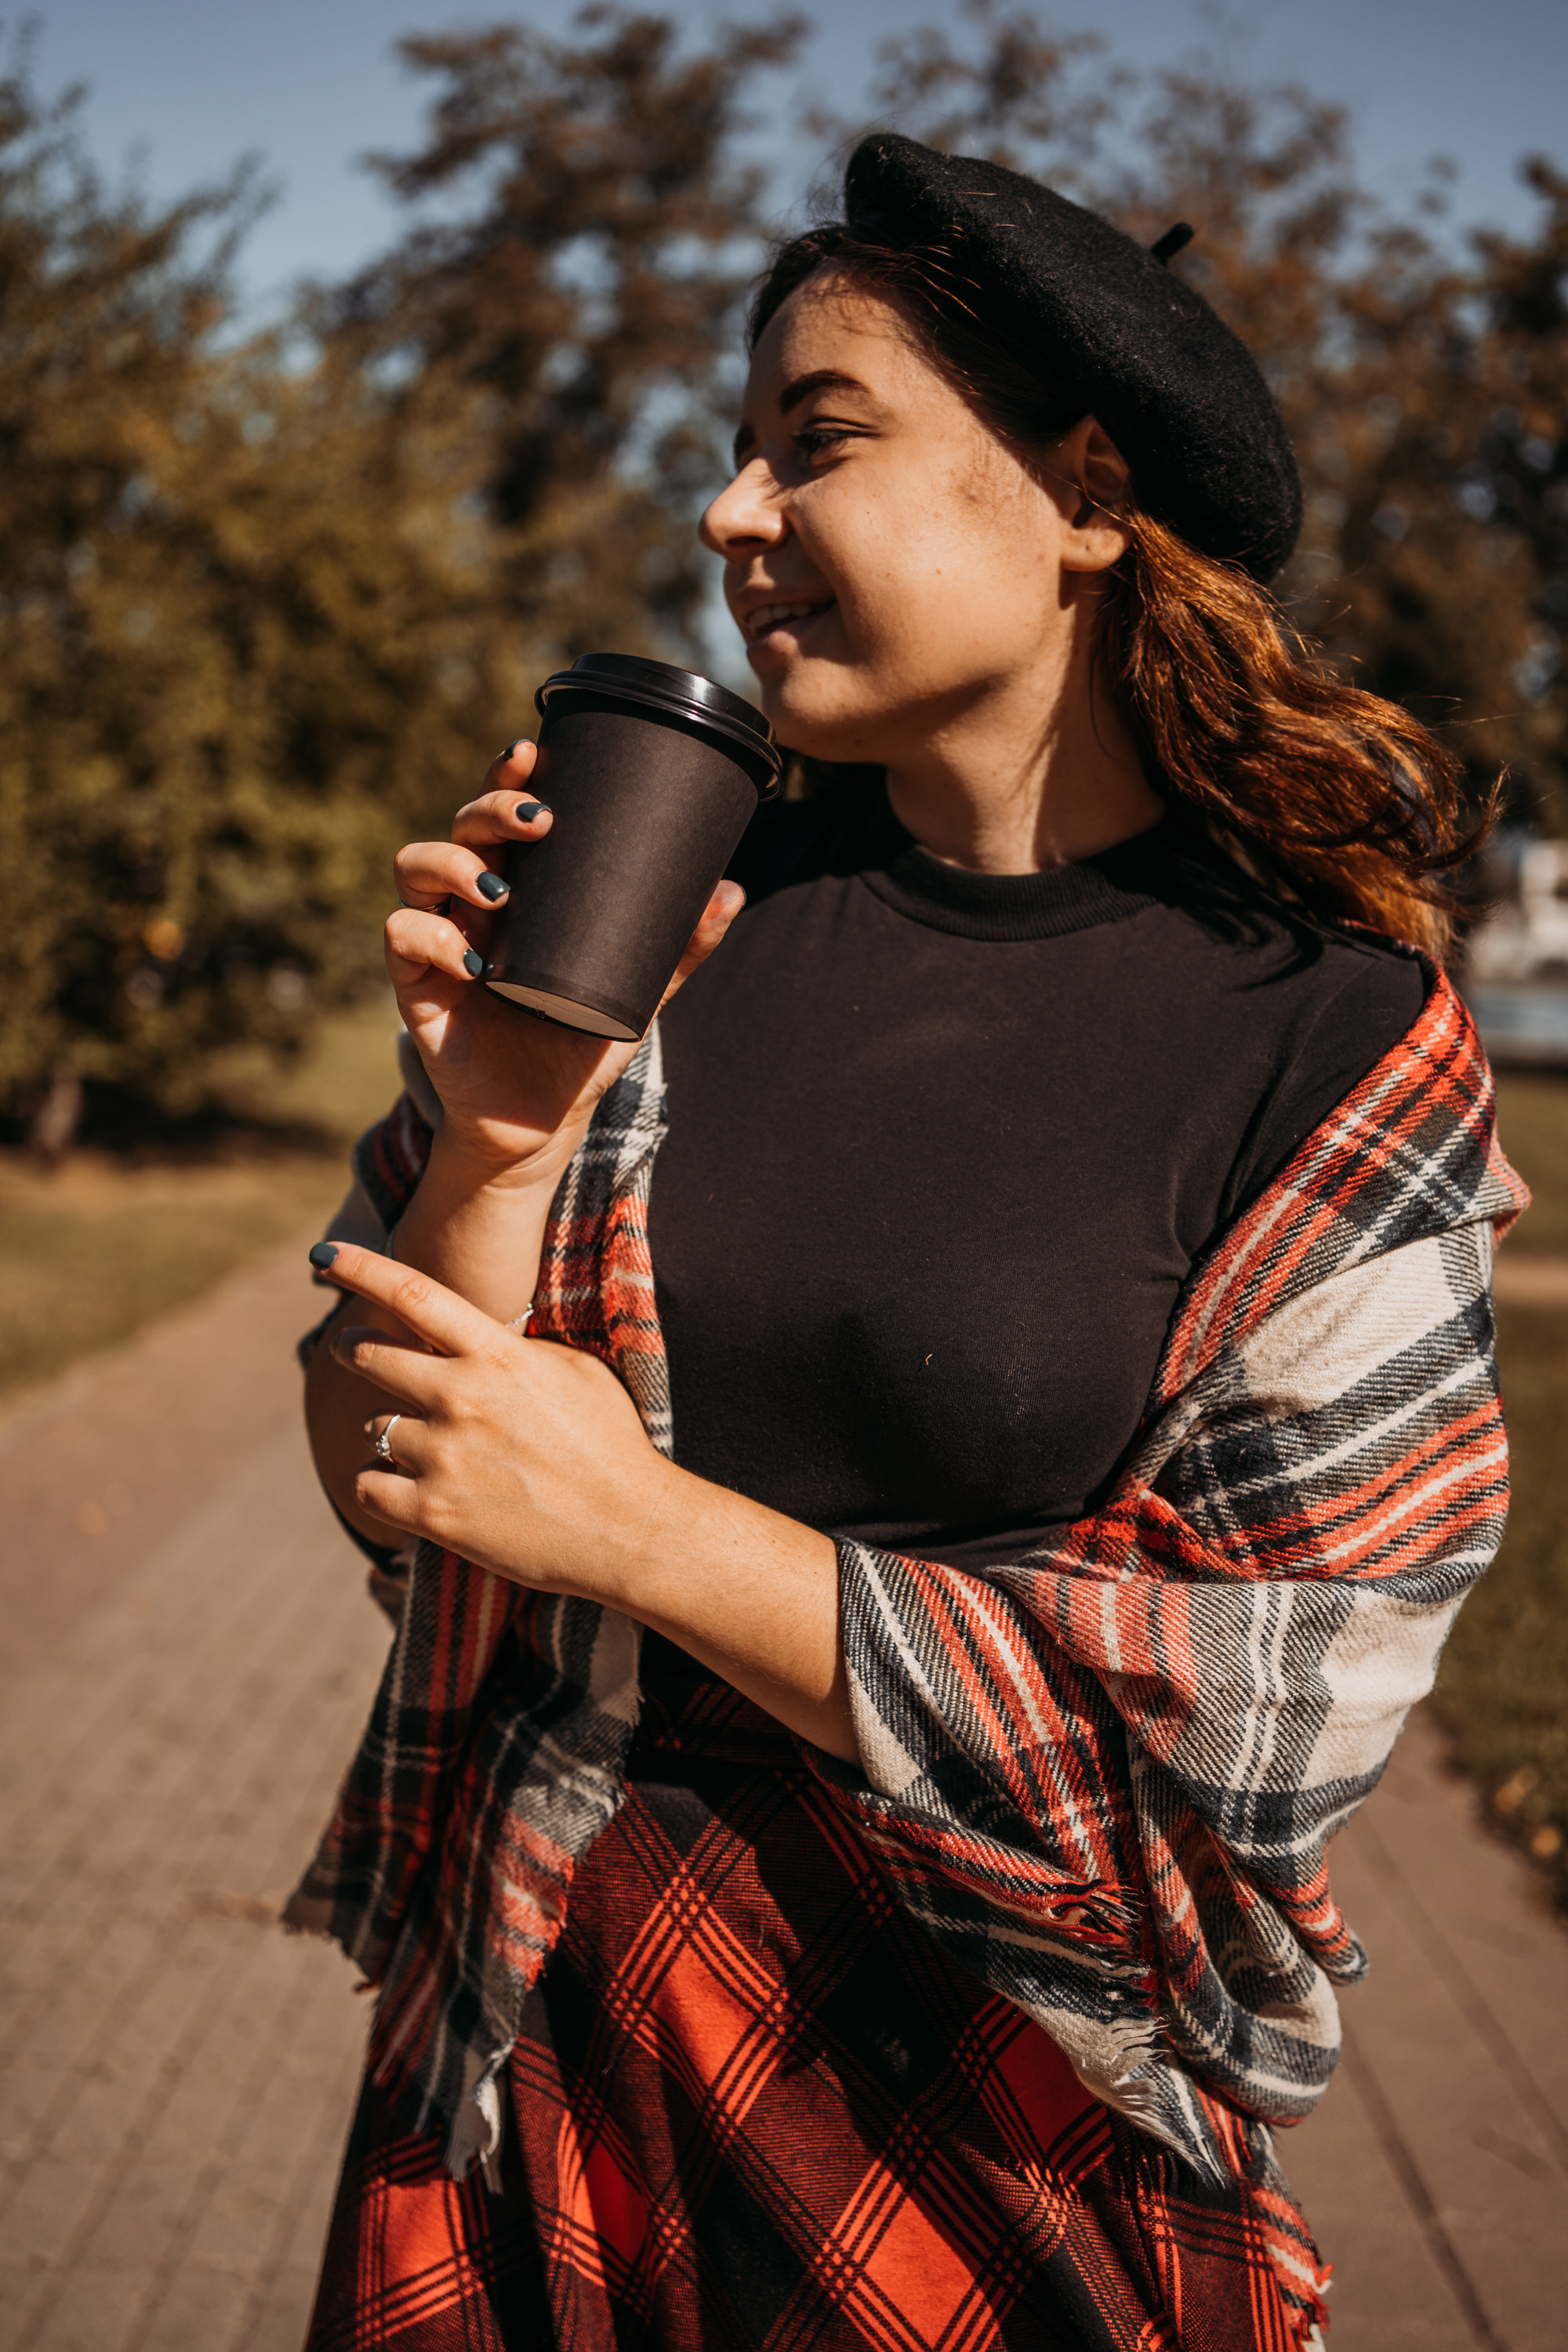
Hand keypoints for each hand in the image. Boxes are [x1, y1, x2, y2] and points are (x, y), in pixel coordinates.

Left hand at [321, 1239, 678, 1594]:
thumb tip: (473, 1334)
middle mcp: (462, 1399)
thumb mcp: (575, 1371)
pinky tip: (413, 1488)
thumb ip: (514, 1350)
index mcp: (497, 1356)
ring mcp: (444, 1457)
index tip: (322, 1255)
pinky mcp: (434, 1514)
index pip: (414, 1295)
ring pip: (375, 1427)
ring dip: (392, 1433)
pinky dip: (383, 1487)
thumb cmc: (611, 1444)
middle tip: (355, 1352)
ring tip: (435, 1450)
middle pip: (370, 1356)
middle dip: (355, 1350)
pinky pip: (368, 1487)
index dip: (360, 1269)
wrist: (629, 1528)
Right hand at [388, 740, 742, 1181]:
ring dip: (453, 862)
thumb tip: (731, 889)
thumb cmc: (577, 1041)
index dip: (508, 775)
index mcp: (519, 886)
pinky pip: (403, 935)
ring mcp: (439, 937)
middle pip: (460, 824)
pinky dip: (434, 937)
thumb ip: (678, 947)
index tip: (534, 753)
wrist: (540, 1119)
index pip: (502, 813)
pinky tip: (474, 959)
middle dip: (489, 807)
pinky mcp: (415, 983)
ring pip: (414, 863)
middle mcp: (471, 900)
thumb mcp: (637, 990)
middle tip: (538, 821)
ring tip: (500, 891)